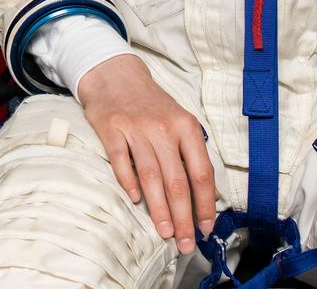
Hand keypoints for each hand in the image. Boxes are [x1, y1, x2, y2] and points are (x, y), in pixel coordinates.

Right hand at [77, 54, 214, 254]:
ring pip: (151, 176)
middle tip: (184, 243)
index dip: (205, 205)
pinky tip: (135, 201)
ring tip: (165, 232)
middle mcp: (164, 128)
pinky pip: (121, 160)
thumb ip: (189, 153)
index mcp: (187, 127)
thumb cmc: (151, 104)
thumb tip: (202, 196)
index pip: (201, 173)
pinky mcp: (111, 128)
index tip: (205, 228)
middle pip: (177, 181)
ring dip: (159, 209)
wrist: (116, 74)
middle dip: (183, 217)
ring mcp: (136, 128)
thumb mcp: (179, 120)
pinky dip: (128, 182)